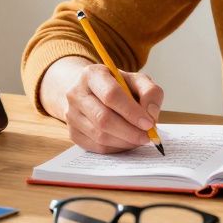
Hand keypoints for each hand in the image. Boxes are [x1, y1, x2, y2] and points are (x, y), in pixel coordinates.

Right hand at [46, 57, 164, 153]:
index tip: (149, 123)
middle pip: (103, 118)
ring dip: (125, 141)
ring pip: (100, 136)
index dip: (131, 112)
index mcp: (92, 74)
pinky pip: (97, 147)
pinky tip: (127, 142)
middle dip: (130, 131)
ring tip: (139, 138)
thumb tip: (151, 115)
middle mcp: (76, 94)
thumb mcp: (136, 80)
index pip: (111, 95)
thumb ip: (150, 92)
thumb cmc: (117, 86)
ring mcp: (71, 115)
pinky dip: (116, 148)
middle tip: (147, 136)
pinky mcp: (72, 133)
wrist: (91, 92)